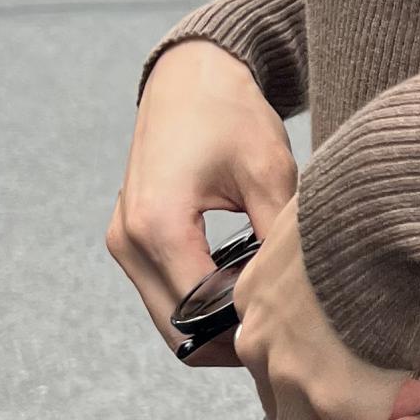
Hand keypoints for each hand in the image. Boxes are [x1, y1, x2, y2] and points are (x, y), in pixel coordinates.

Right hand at [108, 39, 296, 363]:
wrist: (192, 74)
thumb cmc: (231, 114)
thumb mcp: (269, 174)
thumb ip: (277, 241)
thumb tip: (297, 302)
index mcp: (158, 225)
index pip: (201, 316)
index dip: (245, 336)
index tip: (290, 341)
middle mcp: (128, 238)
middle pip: (177, 330)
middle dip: (227, 345)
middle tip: (281, 344)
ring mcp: (122, 239)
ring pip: (167, 319)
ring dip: (210, 330)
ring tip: (265, 321)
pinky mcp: (128, 237)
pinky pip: (162, 293)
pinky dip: (197, 306)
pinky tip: (242, 298)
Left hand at [232, 200, 419, 419]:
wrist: (392, 200)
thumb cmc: (376, 200)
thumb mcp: (333, 231)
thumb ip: (334, 266)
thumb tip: (371, 275)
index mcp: (256, 300)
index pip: (276, 365)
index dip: (327, 379)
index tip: (380, 367)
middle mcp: (261, 345)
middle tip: (397, 407)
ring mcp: (294, 378)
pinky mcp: (340, 403)